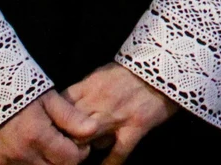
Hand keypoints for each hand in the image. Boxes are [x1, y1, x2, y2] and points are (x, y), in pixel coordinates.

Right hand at [0, 91, 100, 164]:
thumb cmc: (18, 90)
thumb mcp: (47, 97)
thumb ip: (70, 116)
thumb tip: (94, 130)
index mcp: (37, 135)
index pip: (72, 159)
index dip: (81, 152)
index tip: (78, 141)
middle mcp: (21, 154)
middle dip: (65, 160)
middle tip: (64, 145)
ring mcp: (5, 162)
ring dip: (48, 164)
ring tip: (48, 148)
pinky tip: (32, 153)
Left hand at [64, 63, 178, 164]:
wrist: (167, 65)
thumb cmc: (135, 70)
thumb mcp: (104, 74)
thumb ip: (87, 91)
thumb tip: (70, 107)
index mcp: (90, 85)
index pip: (61, 107)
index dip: (55, 121)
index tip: (53, 131)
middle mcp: (99, 100)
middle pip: (69, 125)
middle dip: (65, 138)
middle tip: (65, 148)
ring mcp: (117, 115)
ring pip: (87, 139)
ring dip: (83, 149)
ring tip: (82, 154)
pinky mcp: (136, 126)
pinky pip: (118, 152)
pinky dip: (109, 164)